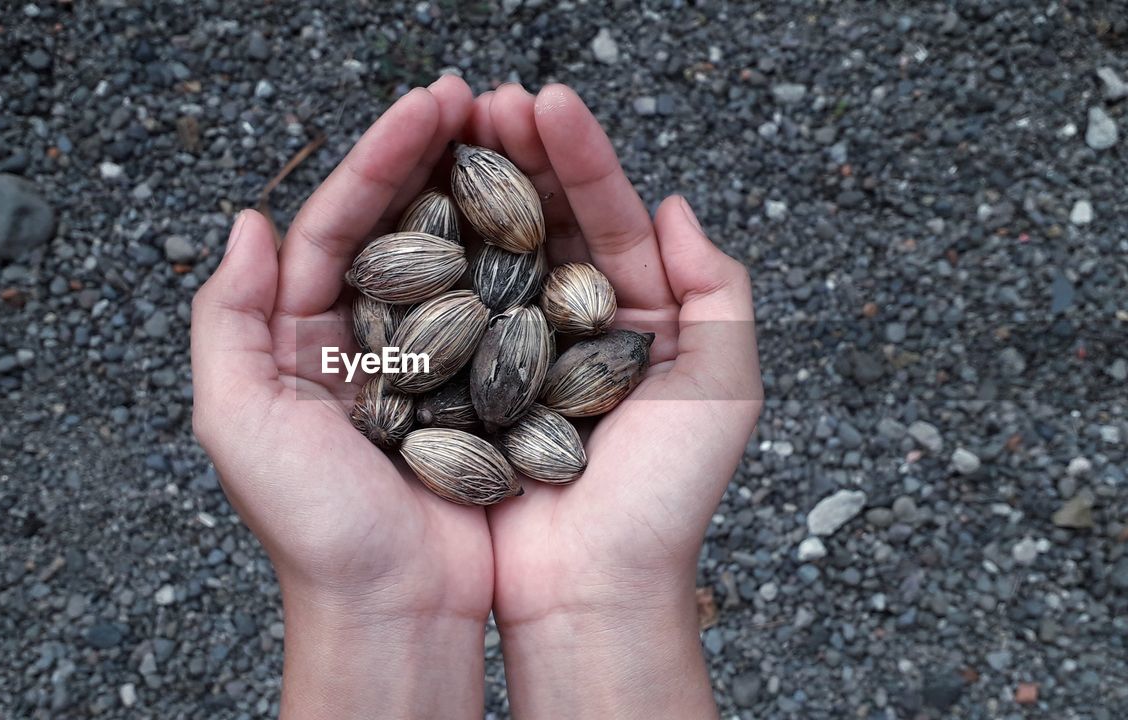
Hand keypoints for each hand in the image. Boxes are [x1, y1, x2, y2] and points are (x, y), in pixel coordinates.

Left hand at [190, 76, 490, 718]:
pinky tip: (547, 219)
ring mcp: (429, 361)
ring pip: (457, 256)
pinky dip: (522, 262)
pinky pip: (503, 311)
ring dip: (483, 191)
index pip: (336, 223)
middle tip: (478, 95)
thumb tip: (250, 223)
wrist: (396, 611)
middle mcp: (365, 337)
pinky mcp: (484, 390)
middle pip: (400, 224)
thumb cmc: (315, 530)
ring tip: (519, 134)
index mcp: (301, 335)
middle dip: (434, 154)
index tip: (428, 104)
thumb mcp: (238, 422)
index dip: (378, 157)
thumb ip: (227, 319)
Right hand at [469, 84, 762, 718]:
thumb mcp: (724, 389)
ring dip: (469, 186)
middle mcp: (573, 324)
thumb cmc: (662, 503)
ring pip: (490, 251)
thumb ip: (716, 291)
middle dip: (515, 152)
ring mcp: (514, 349)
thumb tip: (676, 204)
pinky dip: (428, 257)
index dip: (580, 155)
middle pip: (544, 219)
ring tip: (444, 126)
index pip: (610, 215)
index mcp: (637, 317)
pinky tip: (408, 207)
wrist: (590, 591)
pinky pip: (444, 308)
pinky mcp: (462, 382)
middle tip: (483, 98)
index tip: (546, 100)